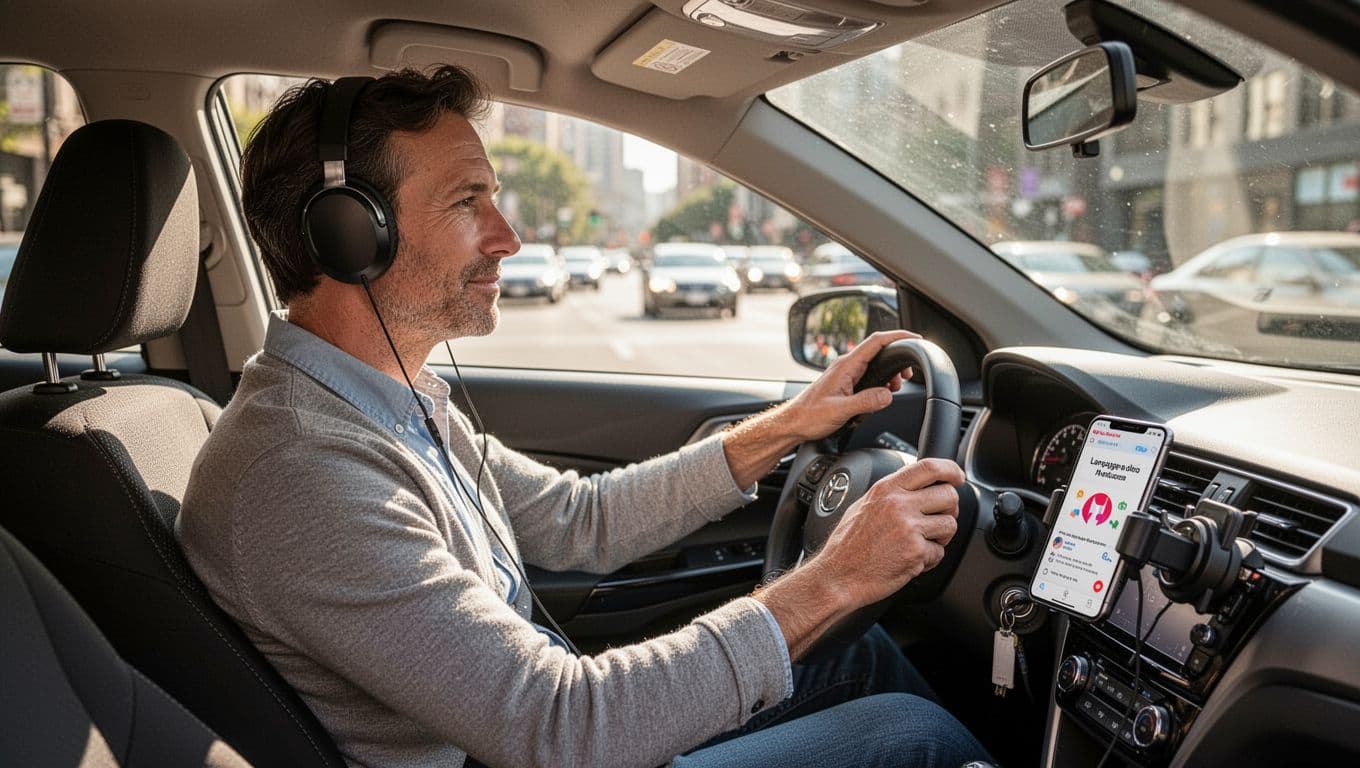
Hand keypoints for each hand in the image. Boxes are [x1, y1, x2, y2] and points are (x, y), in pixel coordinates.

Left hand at [784, 329, 920, 441]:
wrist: (793, 423)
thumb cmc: (810, 416)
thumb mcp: (840, 410)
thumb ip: (865, 401)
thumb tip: (888, 394)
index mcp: (846, 365)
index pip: (876, 341)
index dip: (898, 337)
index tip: (916, 339)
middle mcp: (846, 365)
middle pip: (879, 350)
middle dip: (898, 358)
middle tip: (908, 374)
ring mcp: (846, 373)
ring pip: (875, 363)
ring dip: (890, 372)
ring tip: (897, 386)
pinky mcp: (846, 383)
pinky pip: (869, 374)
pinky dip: (882, 380)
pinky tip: (883, 393)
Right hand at [811, 457, 963, 605]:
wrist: (838, 577)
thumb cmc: (847, 546)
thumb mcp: (863, 506)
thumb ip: (890, 494)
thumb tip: (915, 487)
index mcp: (886, 490)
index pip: (929, 467)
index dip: (950, 470)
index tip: (958, 476)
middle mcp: (898, 504)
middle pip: (948, 495)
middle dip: (950, 509)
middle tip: (939, 519)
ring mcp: (909, 528)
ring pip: (950, 524)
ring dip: (941, 537)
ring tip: (921, 543)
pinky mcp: (915, 552)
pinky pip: (939, 553)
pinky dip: (929, 560)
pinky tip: (911, 560)